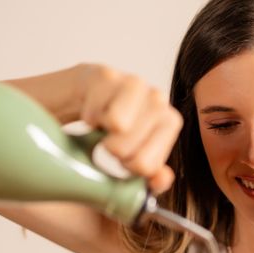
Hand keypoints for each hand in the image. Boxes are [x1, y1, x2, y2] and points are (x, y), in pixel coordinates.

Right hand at [80, 65, 182, 194]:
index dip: (126, 167)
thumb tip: (163, 179)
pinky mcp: (106, 73)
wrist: (84, 96)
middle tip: (110, 138)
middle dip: (113, 150)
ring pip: (118, 126)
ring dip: (100, 132)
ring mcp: (134, 83)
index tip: (125, 155)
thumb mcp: (132, 160)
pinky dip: (87, 117)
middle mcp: (158, 99)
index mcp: (169, 122)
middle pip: (128, 148)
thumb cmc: (111, 131)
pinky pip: (93, 111)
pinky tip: (92, 109)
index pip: (146, 166)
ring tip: (103, 124)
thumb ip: (152, 176)